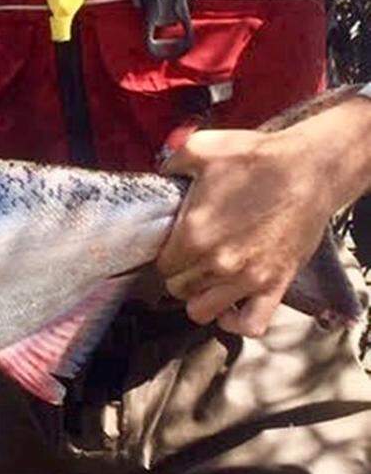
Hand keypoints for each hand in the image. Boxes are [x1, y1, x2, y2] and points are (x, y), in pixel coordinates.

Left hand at [157, 96, 370, 336]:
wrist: (312, 168)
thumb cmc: (257, 158)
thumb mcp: (203, 148)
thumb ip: (171, 162)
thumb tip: (160, 173)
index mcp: (192, 234)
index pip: (161, 265)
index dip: (166, 256)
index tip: (175, 247)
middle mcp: (216, 263)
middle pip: (178, 289)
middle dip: (182, 276)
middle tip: (192, 261)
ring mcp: (246, 279)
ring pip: (202, 312)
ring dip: (201, 299)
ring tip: (208, 282)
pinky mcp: (275, 285)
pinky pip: (251, 325)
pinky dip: (237, 323)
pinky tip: (231, 306)